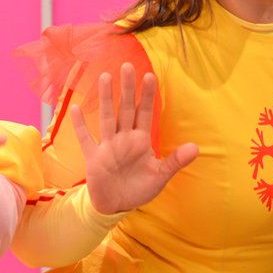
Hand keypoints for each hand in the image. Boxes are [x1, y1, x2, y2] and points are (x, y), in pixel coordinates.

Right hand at [72, 63, 198, 214]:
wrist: (117, 206)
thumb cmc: (139, 188)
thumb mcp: (160, 175)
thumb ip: (176, 161)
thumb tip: (196, 148)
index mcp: (141, 140)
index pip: (145, 113)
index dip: (147, 95)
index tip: (150, 76)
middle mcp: (124, 138)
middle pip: (126, 109)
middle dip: (127, 88)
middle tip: (126, 65)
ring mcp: (107, 146)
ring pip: (107, 118)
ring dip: (106, 99)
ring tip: (105, 77)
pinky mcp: (93, 158)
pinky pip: (85, 139)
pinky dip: (80, 126)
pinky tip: (75, 108)